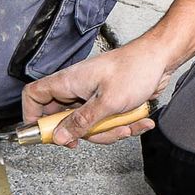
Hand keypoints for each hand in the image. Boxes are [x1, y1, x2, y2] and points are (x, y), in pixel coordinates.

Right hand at [22, 36, 169, 146]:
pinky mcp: (108, 101)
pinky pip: (106, 121)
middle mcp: (77, 89)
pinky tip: (139, 119)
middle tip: (98, 133)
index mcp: (68, 82)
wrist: (162, 58)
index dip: (33, 116)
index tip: (46, 134)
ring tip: (127, 124)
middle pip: (63, 120)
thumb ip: (81, 122)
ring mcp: (92, 96)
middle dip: (84, 133)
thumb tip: (59, 137)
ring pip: (88, 125)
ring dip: (110, 131)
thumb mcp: (107, 102)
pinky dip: (123, 124)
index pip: (34, 96)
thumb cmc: (136, 69)